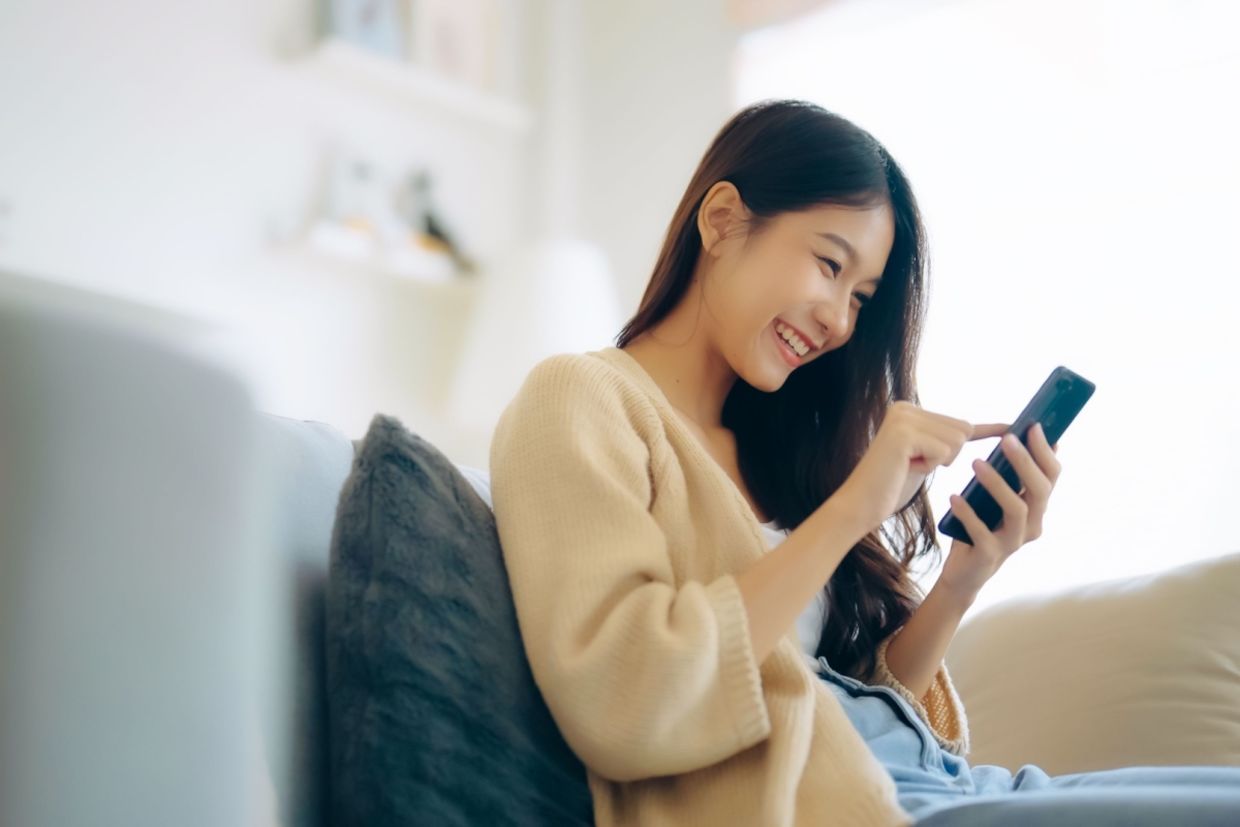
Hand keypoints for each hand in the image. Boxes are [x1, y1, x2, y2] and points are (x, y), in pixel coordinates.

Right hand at [835, 401, 1011, 535]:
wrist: (859, 506)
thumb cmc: (892, 486)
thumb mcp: (925, 457)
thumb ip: (945, 440)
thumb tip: (978, 429)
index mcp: (909, 409)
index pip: (959, 422)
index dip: (983, 431)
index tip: (1013, 426)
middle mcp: (904, 408)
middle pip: (961, 429)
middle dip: (948, 454)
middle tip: (915, 465)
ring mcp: (903, 418)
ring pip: (957, 439)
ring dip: (940, 460)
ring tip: (909, 466)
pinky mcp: (904, 434)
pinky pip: (945, 451)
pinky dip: (931, 465)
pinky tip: (906, 467)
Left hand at [938, 423, 1062, 601]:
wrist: (964, 572)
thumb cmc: (981, 527)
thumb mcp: (995, 498)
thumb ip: (1008, 476)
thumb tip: (1015, 436)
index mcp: (1036, 508)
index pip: (1052, 477)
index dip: (1045, 452)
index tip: (1034, 426)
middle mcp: (1031, 525)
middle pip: (1040, 491)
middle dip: (1026, 462)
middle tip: (1007, 439)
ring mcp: (1012, 542)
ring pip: (1016, 509)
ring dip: (998, 484)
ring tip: (976, 462)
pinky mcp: (990, 554)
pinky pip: (982, 532)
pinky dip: (969, 513)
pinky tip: (955, 497)